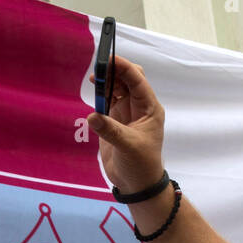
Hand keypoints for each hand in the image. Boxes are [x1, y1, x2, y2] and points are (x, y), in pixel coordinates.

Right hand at [86, 55, 166, 194]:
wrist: (137, 184)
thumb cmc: (140, 165)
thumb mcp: (127, 146)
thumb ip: (110, 130)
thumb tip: (93, 116)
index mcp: (149, 109)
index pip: (137, 80)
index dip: (124, 67)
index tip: (108, 58)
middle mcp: (139, 107)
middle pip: (127, 79)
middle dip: (114, 71)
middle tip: (98, 68)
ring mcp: (126, 113)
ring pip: (116, 88)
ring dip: (106, 82)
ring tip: (95, 80)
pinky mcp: (114, 121)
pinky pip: (107, 101)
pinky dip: (100, 94)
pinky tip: (94, 92)